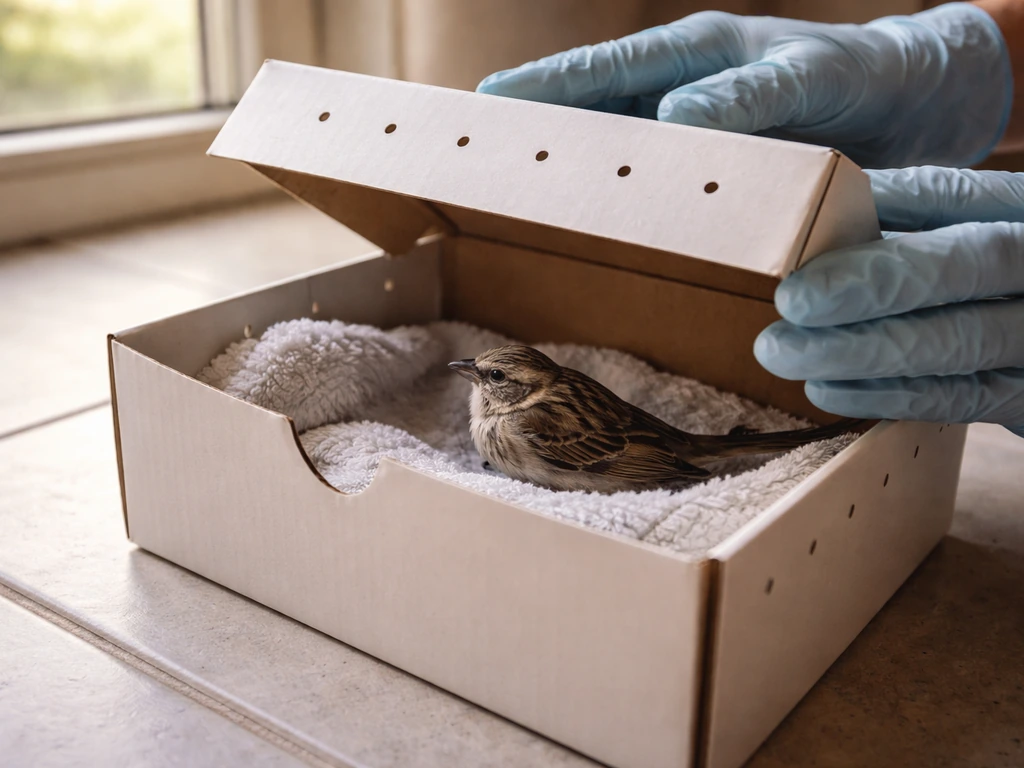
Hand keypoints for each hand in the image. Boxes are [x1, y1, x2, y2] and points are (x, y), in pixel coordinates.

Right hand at [477, 3, 1010, 168]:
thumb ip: (752, 93)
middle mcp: (683, 95)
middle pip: (593, 114)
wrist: (919, 110)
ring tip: (526, 208)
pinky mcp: (714, 182)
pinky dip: (630, 215)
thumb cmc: (868, 76)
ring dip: (578, 182)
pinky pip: (659, 198)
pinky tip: (608, 241)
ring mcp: (694, 141)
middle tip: (483, 161)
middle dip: (540, 135)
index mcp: (696, 55)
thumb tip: (676, 118)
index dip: (545, 87)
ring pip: (618, 160)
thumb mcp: (818, 74)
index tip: (489, 103)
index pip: (604, 69)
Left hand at [753, 166, 1023, 437]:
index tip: (808, 248)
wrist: (1022, 323)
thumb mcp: (947, 226)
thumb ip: (889, 219)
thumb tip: (800, 221)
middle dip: (869, 287)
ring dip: (864, 351)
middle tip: (790, 304)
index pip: (947, 196)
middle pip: (964, 266)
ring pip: (960, 341)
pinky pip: (964, 398)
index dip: (873, 219)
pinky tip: (827, 390)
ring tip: (788, 354)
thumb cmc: (963, 269)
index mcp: (1018, 204)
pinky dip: (890, 396)